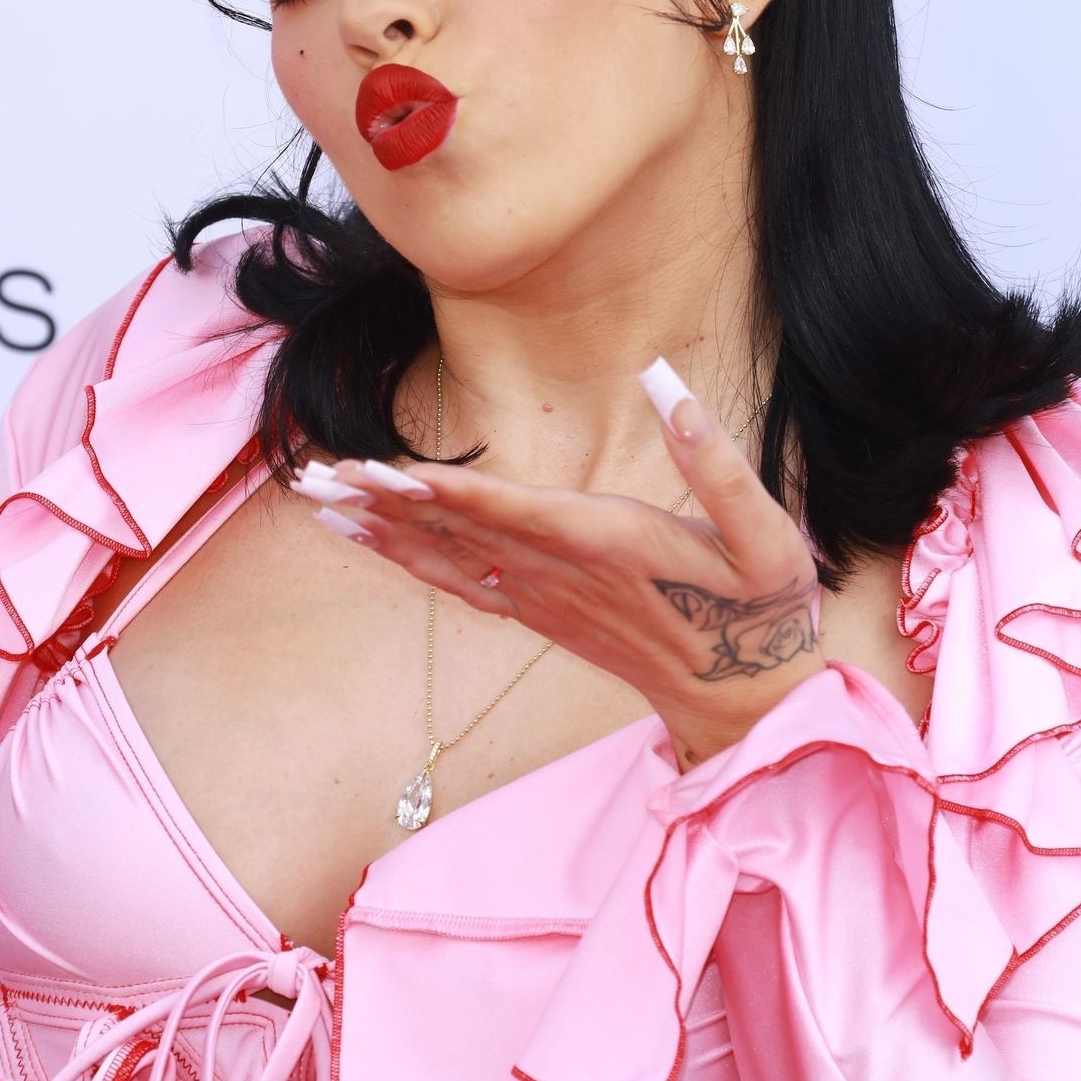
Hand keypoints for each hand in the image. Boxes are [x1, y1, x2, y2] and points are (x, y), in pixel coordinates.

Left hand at [309, 361, 824, 769]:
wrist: (746, 700)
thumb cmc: (761, 610)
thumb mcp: (766, 536)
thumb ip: (718, 459)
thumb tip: (667, 379)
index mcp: (607, 544)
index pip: (507, 510)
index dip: (440, 490)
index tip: (381, 471)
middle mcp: (560, 574)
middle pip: (457, 532)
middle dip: (382, 504)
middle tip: (313, 479)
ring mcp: (544, 599)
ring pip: (448, 559)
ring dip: (381, 530)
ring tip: (319, 504)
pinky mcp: (540, 613)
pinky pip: (461, 583)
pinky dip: (410, 558)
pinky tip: (372, 540)